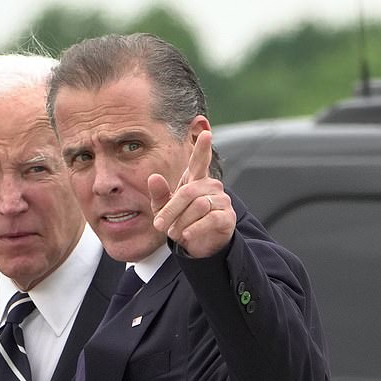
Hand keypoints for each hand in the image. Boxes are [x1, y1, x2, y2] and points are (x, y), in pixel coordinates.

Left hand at [150, 130, 234, 257]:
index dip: (202, 148)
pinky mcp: (227, 217)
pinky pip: (210, 219)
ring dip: (181, 222)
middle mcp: (211, 186)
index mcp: (196, 181)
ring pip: (199, 205)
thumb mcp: (164, 210)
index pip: (200, 161)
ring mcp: (221, 200)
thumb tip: (153, 177)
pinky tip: (187, 236)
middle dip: (171, 210)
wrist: (198, 246)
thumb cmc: (182, 222)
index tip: (205, 133)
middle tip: (160, 226)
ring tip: (175, 233)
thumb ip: (159, 195)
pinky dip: (195, 229)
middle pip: (188, 192)